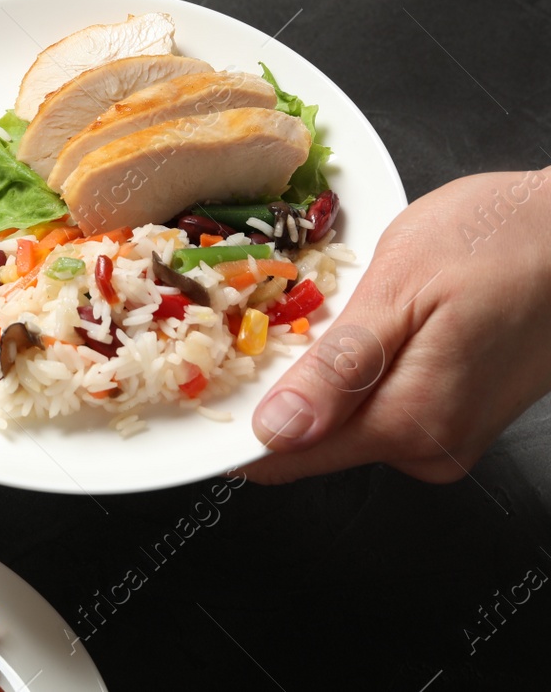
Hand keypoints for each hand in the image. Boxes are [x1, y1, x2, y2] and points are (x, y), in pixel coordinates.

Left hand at [248, 168, 550, 482]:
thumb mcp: (399, 289)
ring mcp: (448, 434)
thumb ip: (337, 371)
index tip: (199, 390)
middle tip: (252, 326)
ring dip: (316, 378)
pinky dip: (355, 370)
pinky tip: (362, 325)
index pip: (288, 459)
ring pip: (345, 420)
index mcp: (406, 422)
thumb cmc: (501, 241)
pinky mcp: (459, 413)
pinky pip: (380, 403)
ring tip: (319, 314)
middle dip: (275, 392)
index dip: (235, 428)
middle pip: (312, 440)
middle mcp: (428, 446)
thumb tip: (276, 433)